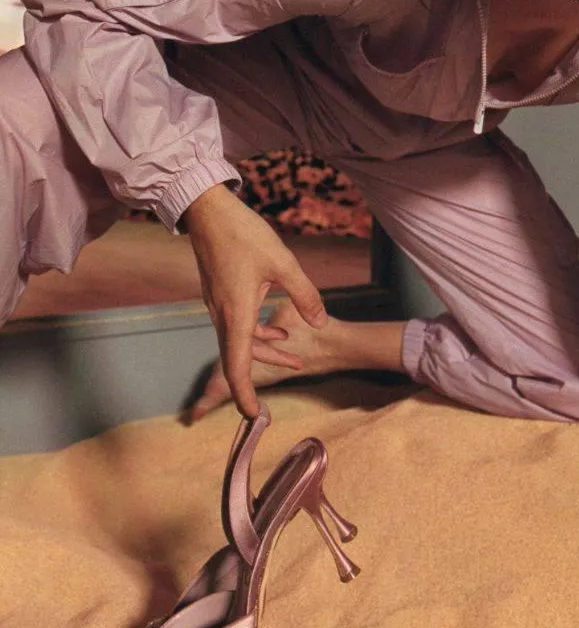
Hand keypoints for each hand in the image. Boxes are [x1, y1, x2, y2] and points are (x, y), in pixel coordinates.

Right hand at [183, 184, 327, 418]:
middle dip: (258, 380)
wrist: (208, 210)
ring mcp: (219, 305)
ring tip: (296, 358)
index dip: (245, 396)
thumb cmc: (244, 234)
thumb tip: (320, 323)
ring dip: (266, 353)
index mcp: (236, 313)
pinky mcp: (220, 295)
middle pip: (239, 359)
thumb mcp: (284, 263)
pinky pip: (238, 326)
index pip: (237, 367)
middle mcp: (223, 315)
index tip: (255, 417)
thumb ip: (305, 295)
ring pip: (240, 342)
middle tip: (273, 401)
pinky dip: (258, 335)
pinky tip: (280, 329)